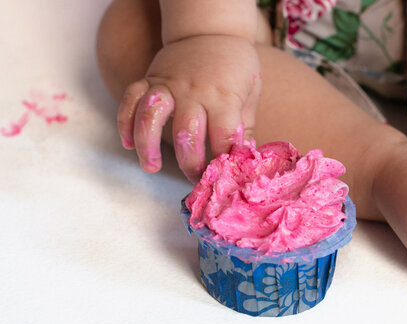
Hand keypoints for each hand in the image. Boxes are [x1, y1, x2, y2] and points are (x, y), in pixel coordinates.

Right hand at [117, 35, 261, 181]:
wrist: (211, 30)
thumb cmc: (235, 66)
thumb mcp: (250, 93)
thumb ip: (244, 127)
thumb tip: (244, 160)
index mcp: (224, 95)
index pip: (223, 135)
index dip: (224, 159)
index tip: (223, 175)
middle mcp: (194, 90)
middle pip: (186, 133)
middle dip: (189, 162)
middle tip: (193, 178)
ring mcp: (169, 83)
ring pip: (151, 115)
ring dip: (148, 144)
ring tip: (150, 167)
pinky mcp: (150, 77)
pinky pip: (131, 98)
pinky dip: (125, 121)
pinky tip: (127, 143)